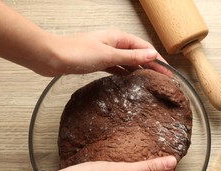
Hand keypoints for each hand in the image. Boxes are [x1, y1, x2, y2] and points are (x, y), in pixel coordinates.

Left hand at [35, 29, 160, 76]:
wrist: (52, 57)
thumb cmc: (76, 53)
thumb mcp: (107, 55)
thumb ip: (130, 56)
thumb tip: (152, 55)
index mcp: (118, 37)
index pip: (144, 48)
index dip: (157, 60)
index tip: (168, 72)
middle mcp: (113, 43)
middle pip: (137, 55)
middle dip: (151, 66)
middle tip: (164, 80)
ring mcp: (105, 53)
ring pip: (127, 62)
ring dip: (139, 71)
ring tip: (151, 82)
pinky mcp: (97, 62)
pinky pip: (116, 68)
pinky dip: (124, 74)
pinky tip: (130, 81)